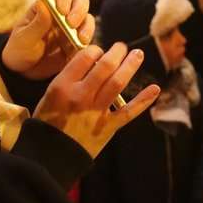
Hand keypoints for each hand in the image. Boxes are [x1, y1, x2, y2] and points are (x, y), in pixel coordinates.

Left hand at [2, 0, 95, 79]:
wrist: (24, 72)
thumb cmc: (20, 50)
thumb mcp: (24, 38)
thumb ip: (36, 23)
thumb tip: (44, 3)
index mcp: (45, 6)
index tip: (61, 10)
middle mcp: (61, 13)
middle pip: (79, 0)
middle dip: (79, 9)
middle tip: (71, 24)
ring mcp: (71, 28)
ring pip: (87, 18)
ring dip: (87, 26)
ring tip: (80, 40)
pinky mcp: (77, 42)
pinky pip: (88, 38)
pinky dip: (87, 42)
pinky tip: (79, 50)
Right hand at [33, 42, 160, 157]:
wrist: (51, 156)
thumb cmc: (48, 123)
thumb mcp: (49, 95)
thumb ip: (68, 79)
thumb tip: (90, 62)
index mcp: (63, 86)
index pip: (84, 58)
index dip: (96, 50)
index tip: (99, 51)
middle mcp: (81, 96)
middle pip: (105, 67)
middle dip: (117, 52)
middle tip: (122, 46)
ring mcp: (96, 112)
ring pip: (118, 83)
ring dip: (130, 66)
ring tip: (138, 55)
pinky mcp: (108, 127)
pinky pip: (129, 111)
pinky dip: (143, 100)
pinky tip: (155, 89)